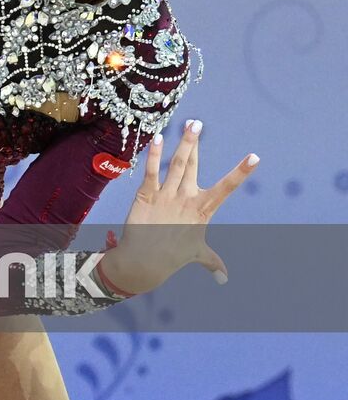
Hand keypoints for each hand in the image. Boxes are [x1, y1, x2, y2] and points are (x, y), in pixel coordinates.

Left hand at [100, 119, 258, 294]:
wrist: (144, 262)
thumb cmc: (173, 257)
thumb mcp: (197, 255)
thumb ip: (212, 261)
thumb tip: (223, 277)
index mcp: (202, 210)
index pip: (226, 188)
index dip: (240, 172)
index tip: (254, 157)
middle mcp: (185, 199)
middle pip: (192, 166)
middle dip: (195, 143)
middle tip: (198, 122)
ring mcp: (166, 195)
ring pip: (176, 164)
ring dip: (182, 143)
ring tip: (188, 124)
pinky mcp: (146, 195)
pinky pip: (151, 171)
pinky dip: (155, 155)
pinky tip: (158, 138)